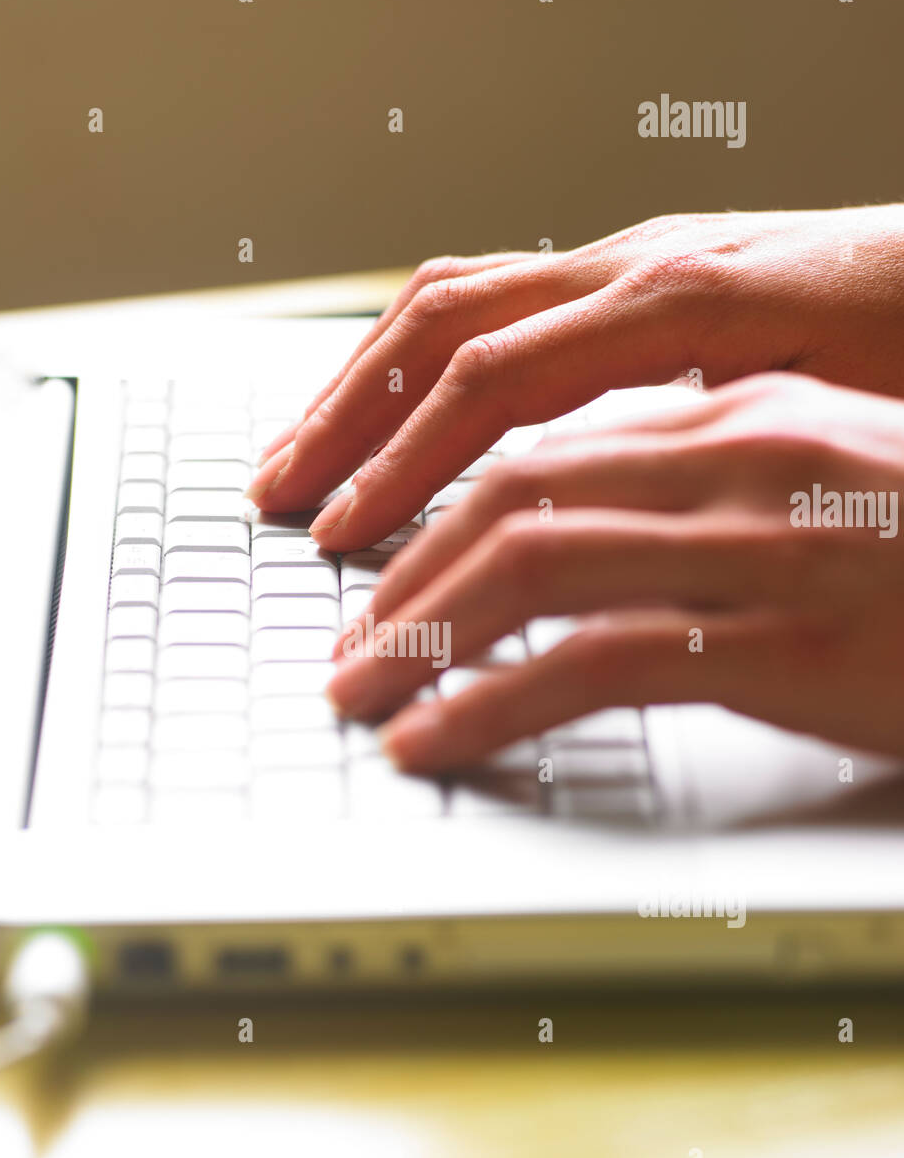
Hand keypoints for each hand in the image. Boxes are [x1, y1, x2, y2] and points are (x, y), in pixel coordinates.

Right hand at [247, 206, 903, 550]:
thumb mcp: (838, 421)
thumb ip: (714, 449)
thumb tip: (604, 511)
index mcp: (679, 300)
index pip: (492, 380)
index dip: (403, 463)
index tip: (346, 538)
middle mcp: (638, 263)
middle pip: (443, 324)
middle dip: (346, 416)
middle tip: (277, 494)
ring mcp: (632, 260)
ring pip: (456, 299)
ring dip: (364, 381)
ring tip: (302, 455)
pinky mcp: (637, 276)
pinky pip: (501, 300)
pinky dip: (425, 364)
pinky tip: (400, 417)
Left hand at [325, 374, 903, 770]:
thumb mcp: (811, 500)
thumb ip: (696, 495)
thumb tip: (567, 527)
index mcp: (741, 417)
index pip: (539, 441)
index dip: (431, 507)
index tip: (369, 566)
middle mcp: (741, 458)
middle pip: (513, 494)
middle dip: (403, 576)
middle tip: (345, 646)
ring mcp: (765, 543)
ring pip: (533, 562)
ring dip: (421, 635)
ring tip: (361, 696)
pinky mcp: (786, 638)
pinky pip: (594, 661)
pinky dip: (491, 702)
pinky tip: (438, 740)